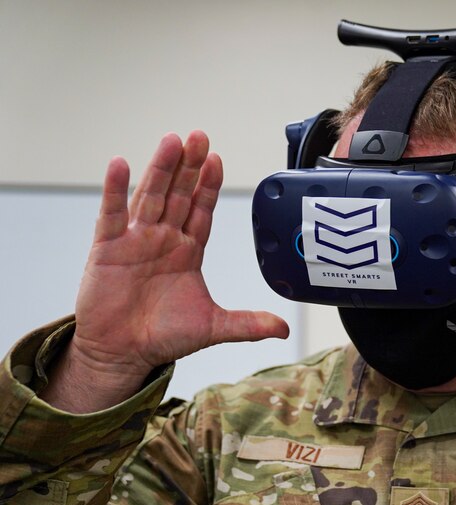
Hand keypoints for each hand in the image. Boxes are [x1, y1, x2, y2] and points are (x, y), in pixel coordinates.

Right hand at [42, 131, 287, 411]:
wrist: (124, 353)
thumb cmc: (163, 336)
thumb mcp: (213, 327)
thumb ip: (248, 324)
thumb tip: (283, 328)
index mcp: (187, 251)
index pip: (201, 210)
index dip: (209, 185)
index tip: (217, 159)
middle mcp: (162, 239)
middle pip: (179, 195)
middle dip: (190, 166)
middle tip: (199, 137)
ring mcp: (135, 241)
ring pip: (150, 197)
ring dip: (161, 169)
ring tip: (171, 142)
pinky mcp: (107, 249)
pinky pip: (112, 215)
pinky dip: (115, 190)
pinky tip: (120, 165)